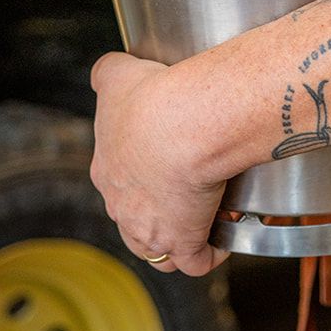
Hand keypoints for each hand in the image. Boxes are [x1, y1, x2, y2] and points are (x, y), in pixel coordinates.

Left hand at [90, 51, 229, 276]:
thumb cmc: (153, 97)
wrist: (185, 124)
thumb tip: (107, 69)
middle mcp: (123, 207)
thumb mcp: (118, 74)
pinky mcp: (184, 241)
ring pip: (157, 251)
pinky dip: (210, 254)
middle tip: (182, 191)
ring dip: (175, 241)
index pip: (116, 181)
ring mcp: (152, 230)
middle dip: (154, 212)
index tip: (160, 161)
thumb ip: (108, 71)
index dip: (137, 174)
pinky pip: (196, 261)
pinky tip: (222, 241)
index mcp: (108, 170)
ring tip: (198, 223)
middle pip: (134, 220)